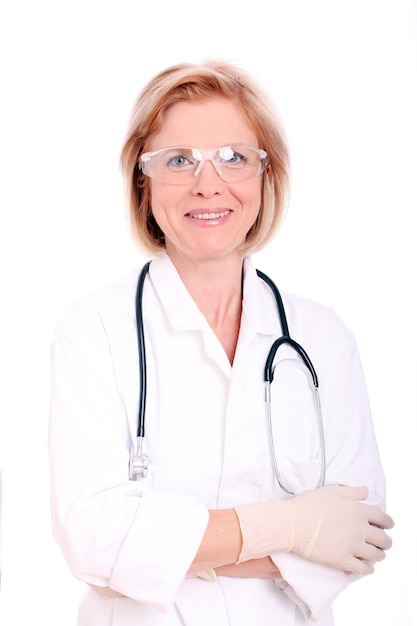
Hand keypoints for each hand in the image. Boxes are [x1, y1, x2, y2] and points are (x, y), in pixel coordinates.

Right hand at [235, 486, 393, 574]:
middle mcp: (358, 528)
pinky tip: (368, 568)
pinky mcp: (342, 560)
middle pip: (382, 538)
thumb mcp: (331, 491)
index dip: (388, 522)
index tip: (388, 525)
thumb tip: (366, 491)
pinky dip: (368, 569)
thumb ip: (351, 491)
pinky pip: (362, 569)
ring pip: (376, 555)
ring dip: (379, 555)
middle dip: (386, 541)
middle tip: (385, 543)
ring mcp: (351, 546)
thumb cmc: (307, 505)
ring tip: (377, 555)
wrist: (292, 523)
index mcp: (357, 509)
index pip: (382, 517)